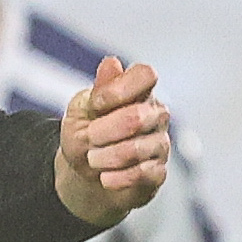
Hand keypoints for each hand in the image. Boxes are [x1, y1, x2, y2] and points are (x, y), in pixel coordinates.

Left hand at [54, 56, 170, 227]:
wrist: (86, 174)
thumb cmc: (87, 135)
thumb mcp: (82, 109)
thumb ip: (99, 89)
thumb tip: (111, 63)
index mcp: (138, 92)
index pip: (146, 75)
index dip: (118, 89)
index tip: (96, 104)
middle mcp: (155, 114)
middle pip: (137, 117)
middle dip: (104, 131)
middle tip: (90, 137)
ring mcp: (160, 144)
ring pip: (137, 149)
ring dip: (105, 157)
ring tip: (93, 159)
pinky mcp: (158, 172)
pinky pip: (142, 174)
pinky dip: (116, 178)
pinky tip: (105, 177)